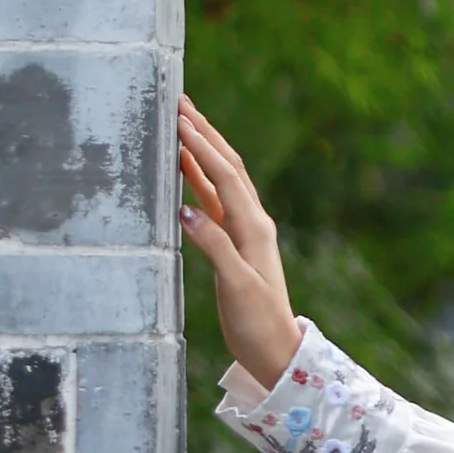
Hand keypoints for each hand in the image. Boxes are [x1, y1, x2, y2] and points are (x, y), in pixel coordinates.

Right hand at [178, 97, 298, 388]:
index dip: (201, 145)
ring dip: (201, 148)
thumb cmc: (258, 323)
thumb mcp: (237, 286)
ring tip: (180, 120)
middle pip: (226, 165)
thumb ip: (214, 246)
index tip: (178, 117)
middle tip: (179, 101)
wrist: (275, 351)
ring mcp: (243, 230)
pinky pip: (213, 199)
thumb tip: (186, 210)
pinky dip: (197, 176)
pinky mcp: (233, 242)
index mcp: (253, 228)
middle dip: (204, 132)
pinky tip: (182, 163)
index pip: (224, 175)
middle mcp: (251, 222)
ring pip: (220, 178)